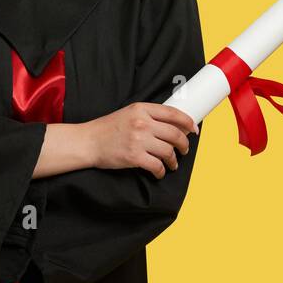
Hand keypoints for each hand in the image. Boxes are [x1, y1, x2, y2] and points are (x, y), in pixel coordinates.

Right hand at [84, 103, 198, 178]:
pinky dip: (161, 171)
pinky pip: (156, 166)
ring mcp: (138, 140)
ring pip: (168, 151)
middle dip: (184, 145)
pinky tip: (159, 173)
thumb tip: (172, 125)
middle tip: (184, 150)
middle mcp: (142, 123)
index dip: (188, 122)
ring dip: (173, 160)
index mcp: (142, 109)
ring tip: (172, 164)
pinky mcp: (134, 157)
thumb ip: (149, 116)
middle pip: (175, 134)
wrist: (88, 142)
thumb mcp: (129, 113)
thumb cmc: (108, 128)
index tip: (194, 129)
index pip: (173, 113)